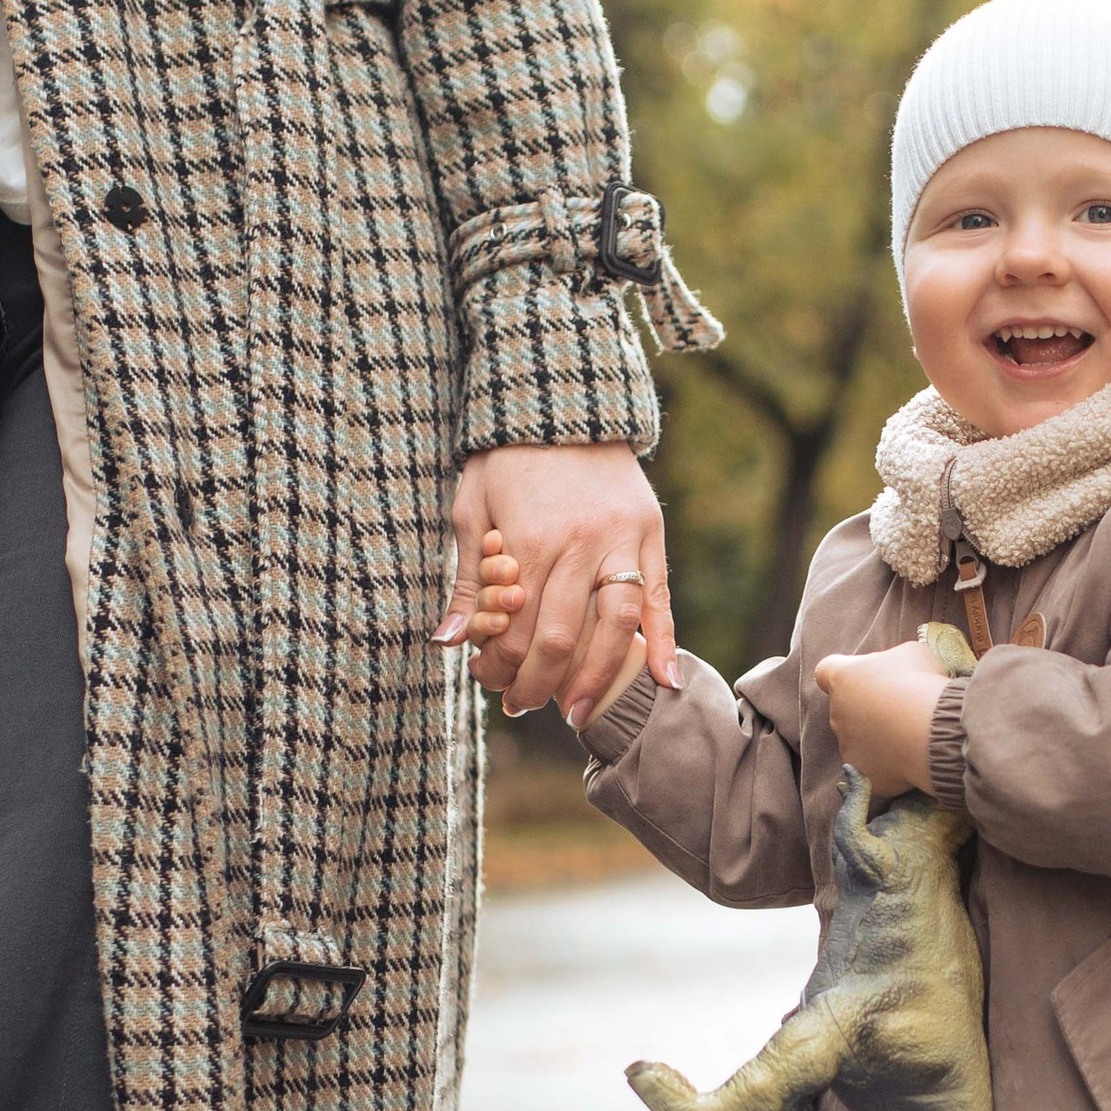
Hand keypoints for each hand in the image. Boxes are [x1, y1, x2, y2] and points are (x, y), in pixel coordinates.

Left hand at [438, 445, 673, 724]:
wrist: (561, 398)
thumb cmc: (505, 456)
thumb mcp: (470, 509)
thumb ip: (463, 579)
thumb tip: (446, 642)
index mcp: (528, 539)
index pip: (513, 627)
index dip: (498, 666)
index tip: (488, 680)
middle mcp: (579, 542)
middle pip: (560, 637)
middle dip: (539, 683)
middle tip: (524, 707)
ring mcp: (621, 538)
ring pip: (615, 625)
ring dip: (596, 678)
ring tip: (577, 712)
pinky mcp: (650, 532)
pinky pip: (659, 597)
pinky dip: (663, 642)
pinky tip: (664, 682)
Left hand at [816, 644, 951, 797]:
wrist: (933, 732)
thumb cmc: (920, 684)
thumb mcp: (911, 654)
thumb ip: (893, 661)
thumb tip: (896, 672)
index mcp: (844, 678)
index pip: (826, 672)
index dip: (844, 676)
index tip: (862, 680)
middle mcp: (837, 713)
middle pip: (848, 710)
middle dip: (870, 711)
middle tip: (903, 712)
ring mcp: (846, 747)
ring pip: (860, 742)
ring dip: (879, 739)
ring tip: (912, 738)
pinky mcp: (861, 775)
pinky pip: (873, 770)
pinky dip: (889, 767)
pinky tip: (912, 760)